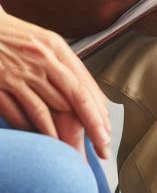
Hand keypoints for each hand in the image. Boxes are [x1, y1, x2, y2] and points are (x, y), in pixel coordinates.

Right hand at [0, 8, 111, 159]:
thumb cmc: (13, 37)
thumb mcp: (43, 42)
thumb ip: (63, 66)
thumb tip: (86, 93)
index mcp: (55, 48)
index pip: (83, 84)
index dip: (97, 110)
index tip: (107, 130)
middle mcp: (41, 61)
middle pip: (73, 99)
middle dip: (91, 126)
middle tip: (103, 148)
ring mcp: (18, 75)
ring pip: (47, 111)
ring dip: (62, 136)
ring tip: (75, 155)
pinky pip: (19, 113)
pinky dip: (33, 130)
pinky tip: (45, 143)